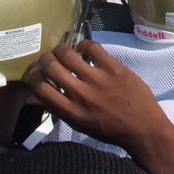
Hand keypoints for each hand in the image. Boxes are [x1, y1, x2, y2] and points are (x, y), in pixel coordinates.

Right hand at [27, 39, 173, 162]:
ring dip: (61, 49)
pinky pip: (93, 47)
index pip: (40, 88)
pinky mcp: (114, 68)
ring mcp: (98, 79)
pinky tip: (83, 48)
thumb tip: (30, 98)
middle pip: (51, 68)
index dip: (33, 77)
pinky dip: (84, 44)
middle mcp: (81, 94)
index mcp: (70, 111)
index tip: (36, 72)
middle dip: (44, 60)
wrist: (143, 127)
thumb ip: (55, 109)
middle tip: (48, 59)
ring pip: (69, 55)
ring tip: (63, 51)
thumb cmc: (110, 129)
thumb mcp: (79, 124)